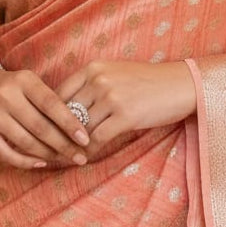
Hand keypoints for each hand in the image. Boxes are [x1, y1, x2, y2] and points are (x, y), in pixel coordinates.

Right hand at [0, 65, 90, 169]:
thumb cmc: (10, 87)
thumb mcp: (28, 83)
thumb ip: (49, 101)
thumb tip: (77, 129)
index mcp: (23, 80)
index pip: (52, 104)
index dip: (70, 123)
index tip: (85, 139)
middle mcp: (6, 95)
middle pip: (40, 127)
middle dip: (64, 145)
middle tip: (80, 157)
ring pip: (26, 142)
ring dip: (48, 154)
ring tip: (63, 159)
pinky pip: (7, 154)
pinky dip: (26, 162)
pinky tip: (41, 163)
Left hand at [55, 60, 196, 158]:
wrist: (181, 84)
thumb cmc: (147, 82)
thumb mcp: (114, 74)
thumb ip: (90, 87)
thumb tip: (64, 110)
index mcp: (93, 68)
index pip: (58, 95)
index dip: (49, 116)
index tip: (44, 132)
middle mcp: (99, 80)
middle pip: (66, 113)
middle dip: (57, 134)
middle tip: (49, 150)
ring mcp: (112, 97)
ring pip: (80, 128)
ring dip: (72, 146)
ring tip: (66, 157)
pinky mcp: (125, 115)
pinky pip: (98, 139)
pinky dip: (89, 151)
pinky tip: (86, 158)